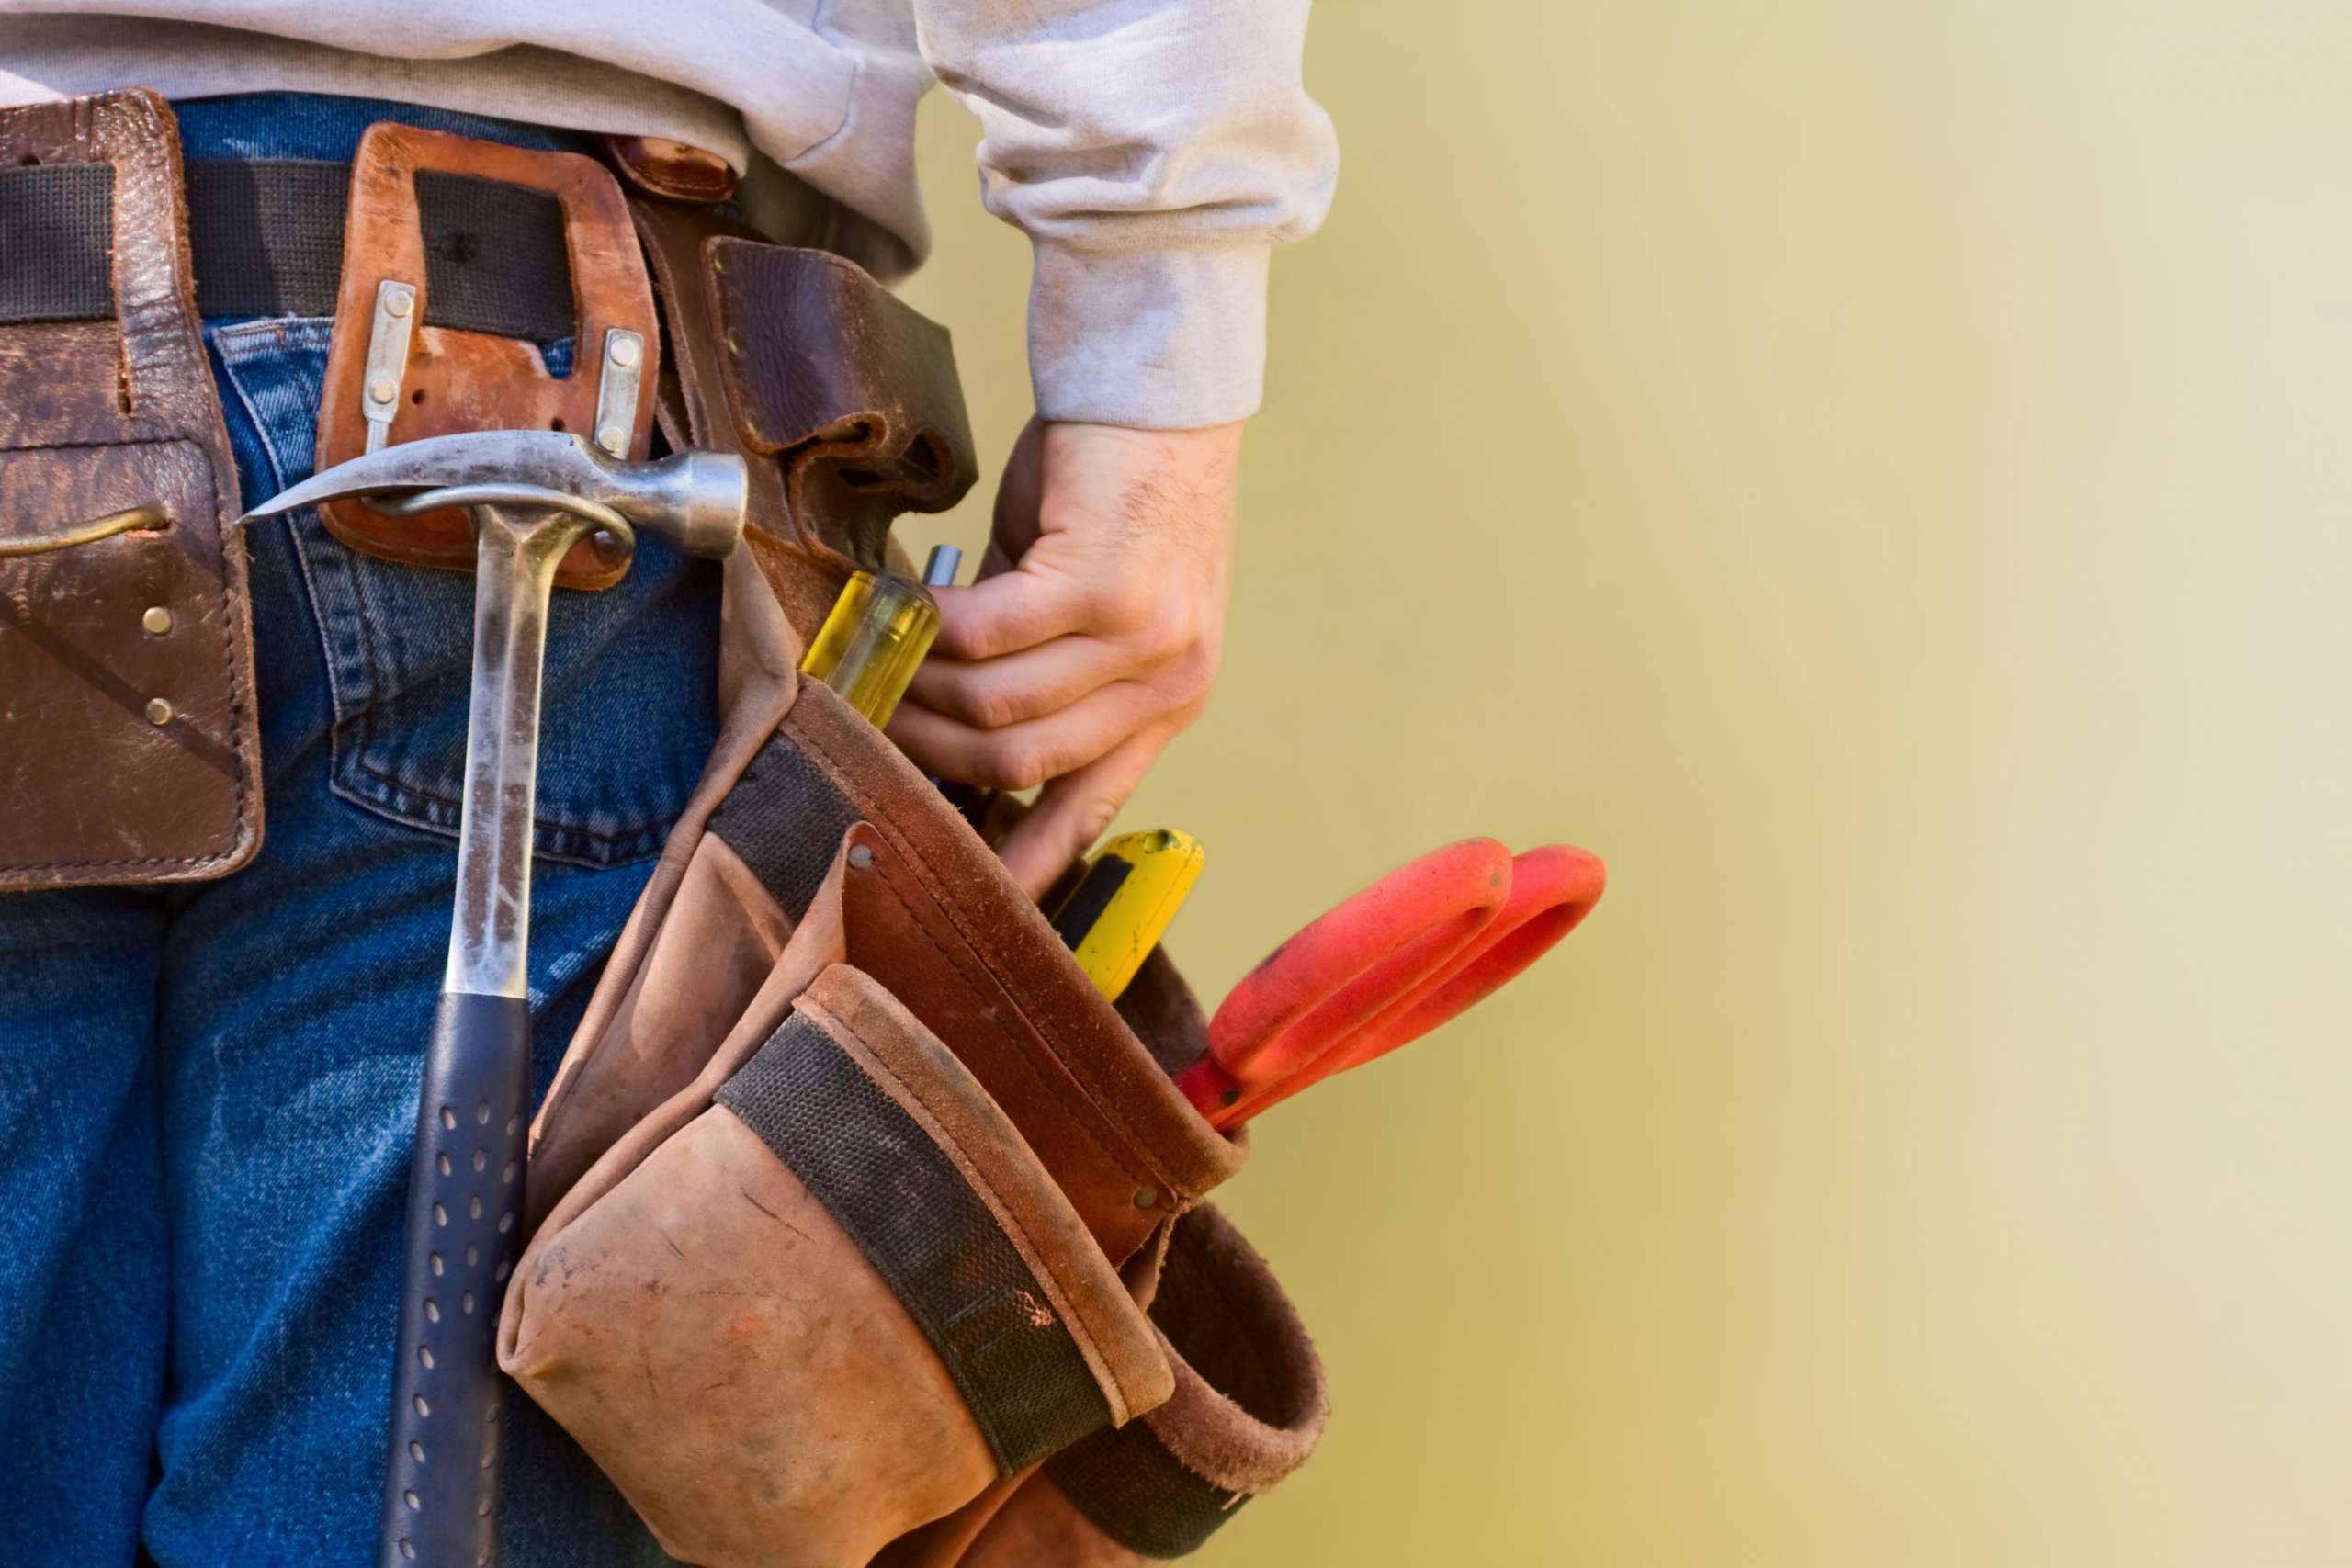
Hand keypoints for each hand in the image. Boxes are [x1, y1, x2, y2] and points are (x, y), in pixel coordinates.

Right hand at [886, 417, 1239, 898]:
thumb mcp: (1094, 601)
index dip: (1030, 859)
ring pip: (999, 706)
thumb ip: (1043, 669)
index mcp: (1172, 699)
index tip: (973, 894)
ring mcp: (1145, 638)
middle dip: (934, 752)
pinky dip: (928, 631)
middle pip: (1024, 763)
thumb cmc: (1117, 489)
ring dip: (921, 690)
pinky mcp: (1104, 587)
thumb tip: (951, 725)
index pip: (1094, 804)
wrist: (1157, 392)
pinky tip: (897, 607)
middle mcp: (1171, 681)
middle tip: (871, 719)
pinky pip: (987, 637)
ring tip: (875, 664)